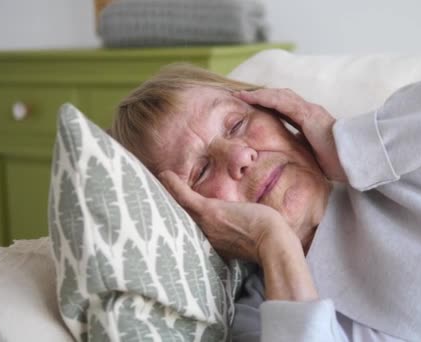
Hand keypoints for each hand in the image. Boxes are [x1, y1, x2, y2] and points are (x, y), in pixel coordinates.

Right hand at [158, 170, 299, 262]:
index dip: (182, 223)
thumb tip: (253, 228)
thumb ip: (242, 234)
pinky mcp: (207, 212)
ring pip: (177, 211)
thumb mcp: (251, 237)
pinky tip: (162, 174)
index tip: (172, 218)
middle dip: (164, 213)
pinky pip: (183, 197)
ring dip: (162, 198)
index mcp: (214, 244)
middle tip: (149, 201)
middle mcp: (204, 237)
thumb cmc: (269, 240)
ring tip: (148, 189)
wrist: (273, 242)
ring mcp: (204, 225)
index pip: (194, 232)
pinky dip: (172, 185)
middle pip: (180, 222)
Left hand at [233, 88, 347, 182]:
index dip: (269, 106)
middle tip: (243, 97)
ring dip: (260, 94)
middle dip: (262, 96)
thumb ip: (303, 150)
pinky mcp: (308, 114)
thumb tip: (288, 156)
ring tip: (242, 95)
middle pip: (281, 99)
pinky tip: (252, 97)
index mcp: (311, 121)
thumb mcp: (315, 156)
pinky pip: (282, 102)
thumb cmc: (339, 162)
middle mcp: (309, 112)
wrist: (355, 159)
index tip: (253, 107)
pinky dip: (266, 98)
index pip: (285, 110)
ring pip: (279, 96)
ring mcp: (309, 111)